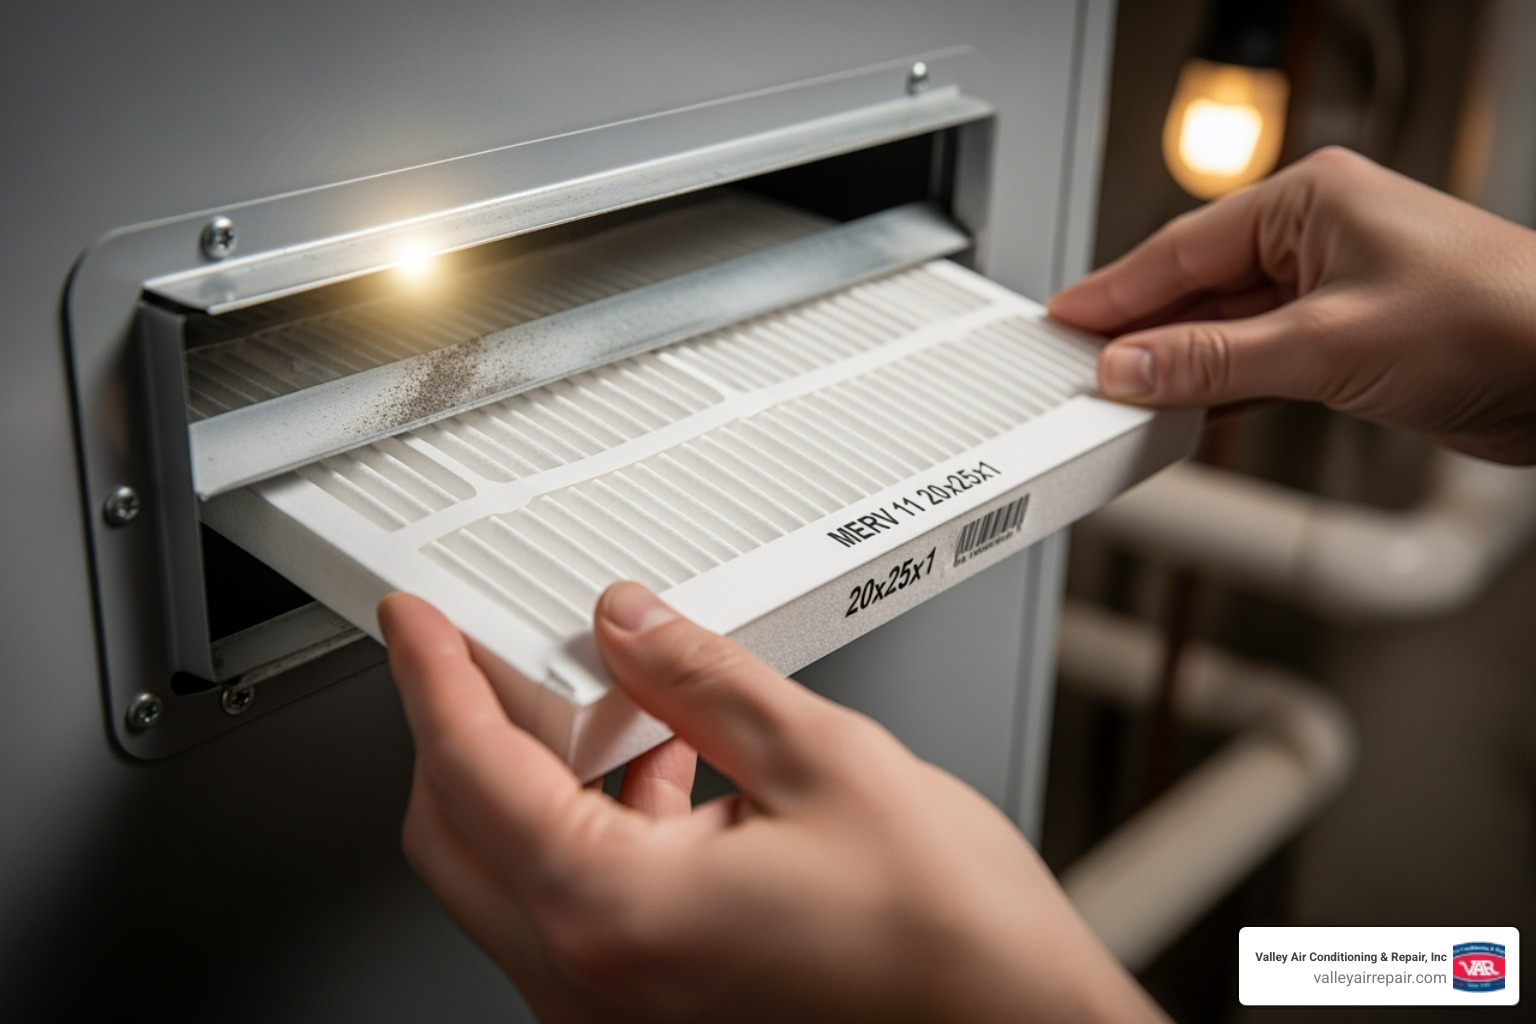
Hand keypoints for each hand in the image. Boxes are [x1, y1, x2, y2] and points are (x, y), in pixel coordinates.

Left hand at [380, 583, 1165, 1023]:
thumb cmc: (951, 944)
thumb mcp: (825, 762)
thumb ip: (702, 679)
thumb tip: (628, 624)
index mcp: (619, 915)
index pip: (472, 773)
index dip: (434, 678)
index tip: (416, 625)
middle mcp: (594, 984)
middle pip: (455, 834)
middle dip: (462, 731)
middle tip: (495, 654)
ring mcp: (616, 1015)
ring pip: (508, 875)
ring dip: (535, 782)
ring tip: (612, 706)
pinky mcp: (651, 1017)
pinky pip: (571, 911)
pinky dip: (588, 833)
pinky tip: (662, 774)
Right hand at [1048, 146, 1535, 464]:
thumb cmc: (1496, 319)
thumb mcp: (1327, 344)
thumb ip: (1215, 360)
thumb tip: (1131, 367)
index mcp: (1312, 199)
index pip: (1183, 247)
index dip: (1116, 291)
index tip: (1064, 321)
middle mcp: (1319, 237)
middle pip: (1198, 286)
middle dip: (1142, 333)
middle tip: (1078, 369)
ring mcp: (1334, 289)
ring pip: (1227, 327)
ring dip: (1180, 365)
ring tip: (1120, 397)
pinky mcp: (1349, 341)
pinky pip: (1260, 359)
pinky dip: (1221, 386)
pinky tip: (1185, 408)